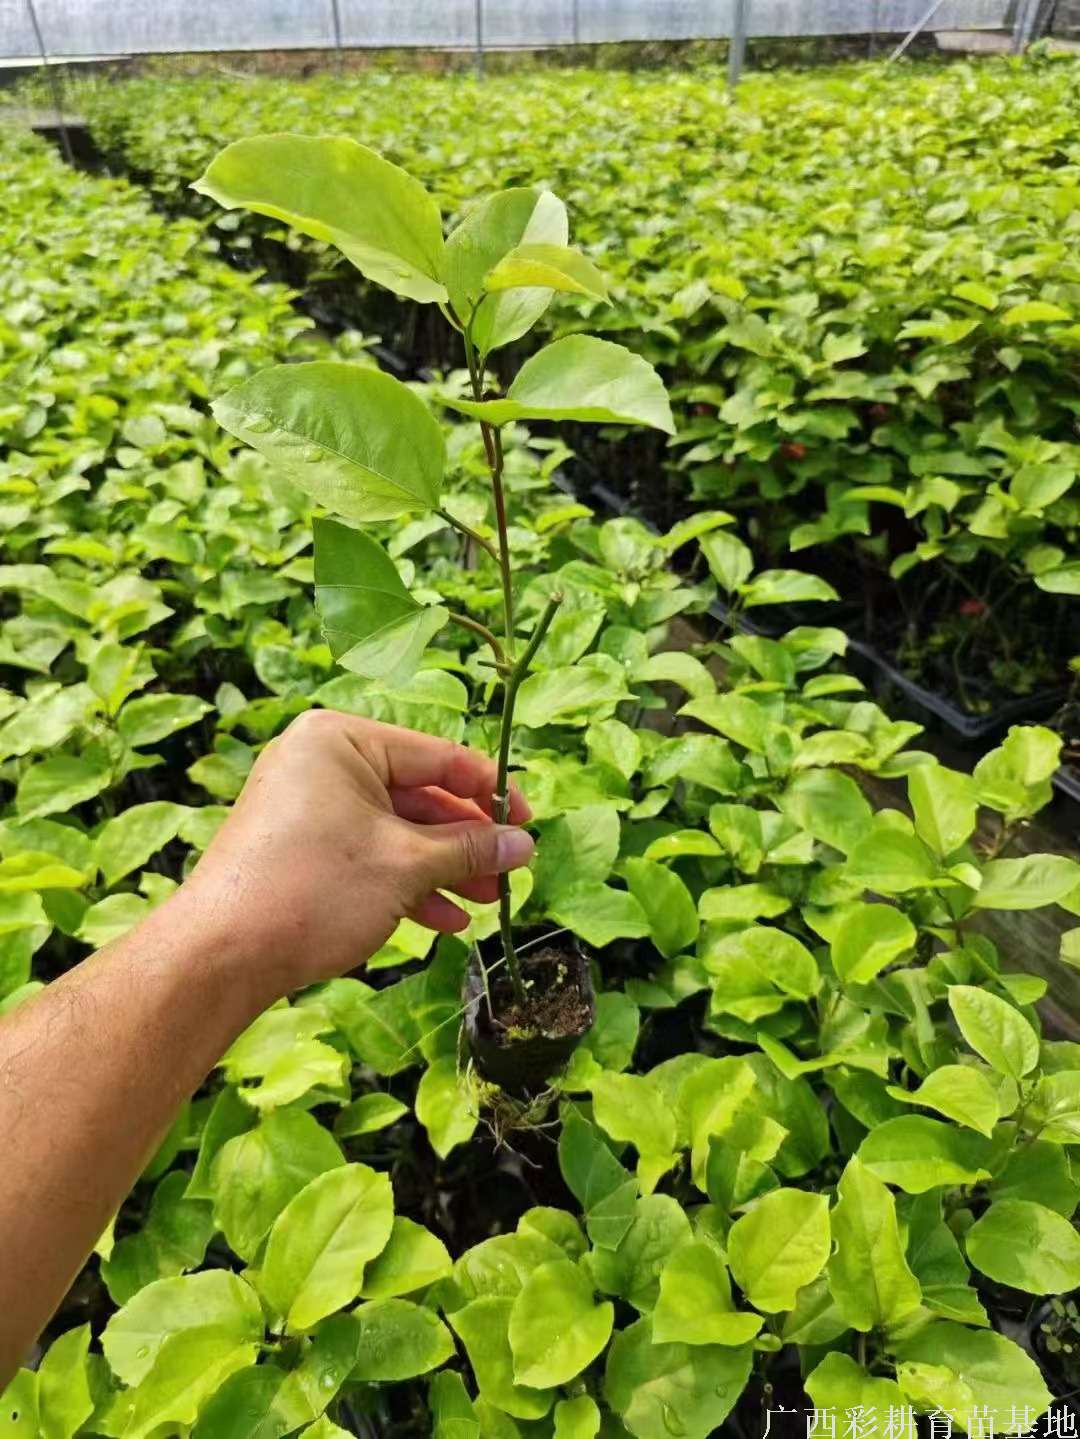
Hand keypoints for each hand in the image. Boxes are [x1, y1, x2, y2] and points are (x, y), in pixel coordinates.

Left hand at [174, 711, 534, 997]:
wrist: (220, 955)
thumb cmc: (314, 889)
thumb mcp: (405, 865)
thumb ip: (469, 849)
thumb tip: (523, 843)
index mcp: (342, 739)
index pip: (438, 755)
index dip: (490, 792)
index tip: (528, 825)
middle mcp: (322, 762)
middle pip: (418, 795)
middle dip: (466, 841)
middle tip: (509, 874)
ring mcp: (309, 807)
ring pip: (396, 830)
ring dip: (443, 867)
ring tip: (486, 902)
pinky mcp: (301, 848)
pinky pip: (368, 853)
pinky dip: (406, 882)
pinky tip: (444, 920)